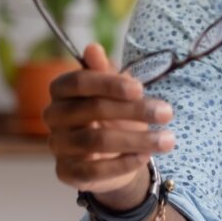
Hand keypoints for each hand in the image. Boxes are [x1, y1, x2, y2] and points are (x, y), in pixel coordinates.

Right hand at [44, 43, 174, 196]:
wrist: (114, 155)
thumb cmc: (116, 114)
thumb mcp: (117, 91)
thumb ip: (106, 72)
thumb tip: (92, 49)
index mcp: (62, 90)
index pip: (79, 82)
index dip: (109, 84)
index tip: (140, 88)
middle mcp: (54, 116)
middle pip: (92, 110)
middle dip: (134, 110)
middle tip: (167, 113)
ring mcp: (58, 145)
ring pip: (96, 141)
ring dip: (136, 140)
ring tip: (167, 140)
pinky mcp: (66, 172)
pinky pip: (93, 171)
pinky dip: (122, 164)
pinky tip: (144, 158)